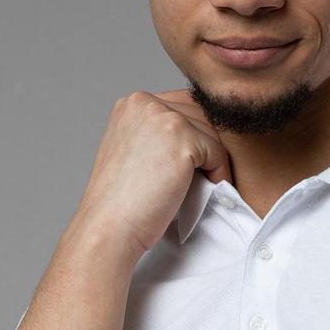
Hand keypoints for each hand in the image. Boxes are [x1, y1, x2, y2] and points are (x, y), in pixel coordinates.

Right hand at [72, 89, 233, 261]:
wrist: (109, 227)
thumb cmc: (122, 202)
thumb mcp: (134, 153)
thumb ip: (157, 136)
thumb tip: (194, 136)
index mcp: (132, 104)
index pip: (181, 105)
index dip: (194, 134)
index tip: (197, 162)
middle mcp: (145, 102)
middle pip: (200, 114)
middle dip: (208, 145)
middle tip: (208, 175)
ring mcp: (163, 118)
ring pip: (211, 132)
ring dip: (215, 160)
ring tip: (207, 184)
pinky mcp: (182, 139)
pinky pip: (218, 152)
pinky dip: (220, 173)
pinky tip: (210, 190)